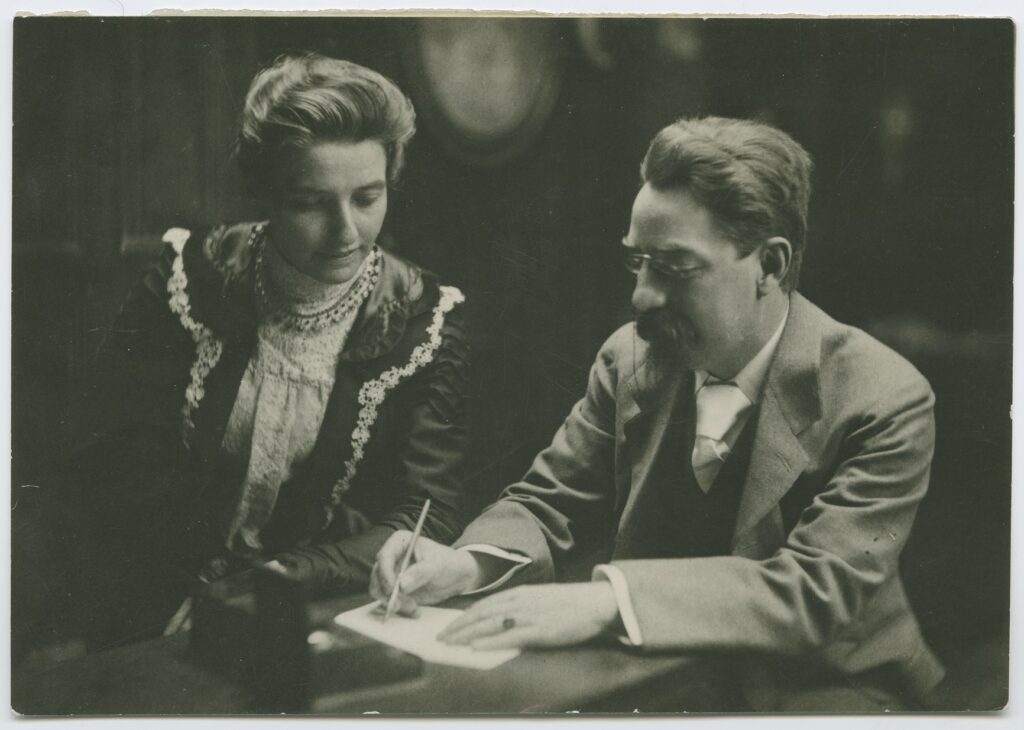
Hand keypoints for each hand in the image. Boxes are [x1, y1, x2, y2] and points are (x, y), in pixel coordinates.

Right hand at [369, 531, 481, 615]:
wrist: (457, 576)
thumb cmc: (448, 563)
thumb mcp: (437, 565)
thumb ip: (420, 573)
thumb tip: (401, 585)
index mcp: (400, 542)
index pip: (384, 556)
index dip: (385, 573)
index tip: (392, 589)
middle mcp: (392, 557)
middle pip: (377, 576)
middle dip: (387, 593)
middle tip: (399, 605)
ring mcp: (391, 574)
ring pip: (380, 591)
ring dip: (393, 603)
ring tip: (413, 608)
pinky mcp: (395, 590)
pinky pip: (389, 601)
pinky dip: (399, 609)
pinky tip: (415, 611)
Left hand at [437, 583, 619, 649]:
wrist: (595, 602)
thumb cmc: (569, 604)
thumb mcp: (540, 599)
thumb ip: (519, 606)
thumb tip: (500, 619)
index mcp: (520, 593)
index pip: (483, 605)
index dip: (463, 617)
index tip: (447, 627)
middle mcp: (520, 602)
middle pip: (481, 614)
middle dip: (457, 626)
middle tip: (439, 639)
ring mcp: (529, 616)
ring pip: (490, 624)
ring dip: (466, 634)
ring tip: (449, 643)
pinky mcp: (540, 631)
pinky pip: (510, 637)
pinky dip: (490, 642)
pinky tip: (475, 647)